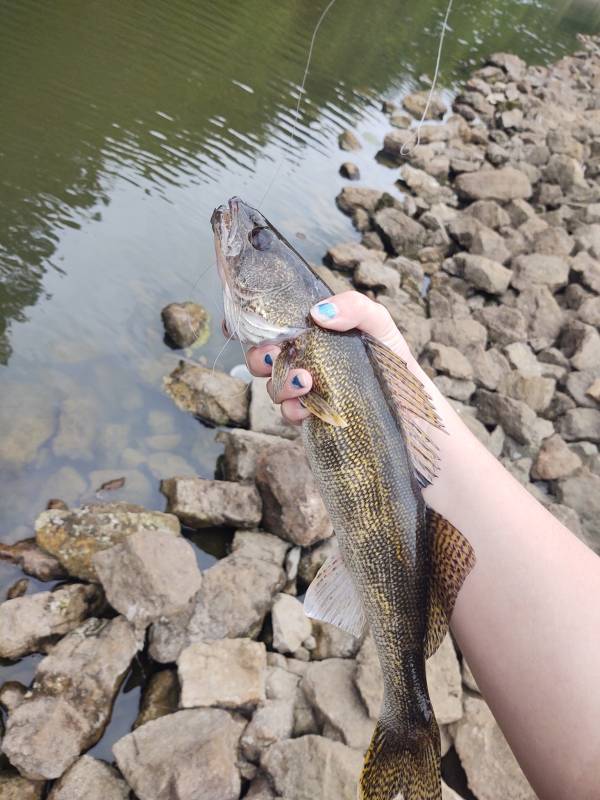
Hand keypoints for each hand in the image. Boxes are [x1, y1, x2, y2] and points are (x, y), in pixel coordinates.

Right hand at [242, 291, 414, 424]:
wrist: (414, 415)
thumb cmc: (394, 365)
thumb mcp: (380, 325)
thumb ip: (355, 307)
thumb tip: (317, 313)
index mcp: (314, 333)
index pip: (273, 324)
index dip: (249, 323)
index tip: (237, 324)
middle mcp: (305, 360)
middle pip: (261, 355)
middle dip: (257, 356)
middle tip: (272, 355)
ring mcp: (307, 391)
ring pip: (272, 386)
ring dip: (280, 384)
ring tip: (306, 382)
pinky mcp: (311, 418)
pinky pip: (288, 414)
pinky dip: (293, 411)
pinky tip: (308, 409)